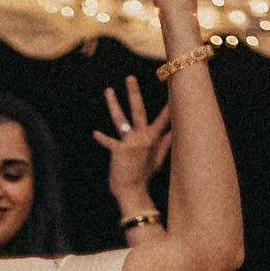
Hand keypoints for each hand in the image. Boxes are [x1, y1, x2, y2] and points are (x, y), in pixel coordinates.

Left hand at [94, 76, 170, 207]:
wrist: (133, 192)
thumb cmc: (144, 177)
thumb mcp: (157, 160)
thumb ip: (164, 144)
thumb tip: (174, 133)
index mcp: (153, 138)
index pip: (164, 118)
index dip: (168, 103)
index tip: (174, 88)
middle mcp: (143, 137)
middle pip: (139, 110)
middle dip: (134, 93)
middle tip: (129, 77)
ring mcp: (131, 142)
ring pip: (121, 119)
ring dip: (113, 104)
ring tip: (108, 90)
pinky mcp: (119, 150)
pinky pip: (109, 141)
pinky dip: (102, 138)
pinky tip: (95, 134)